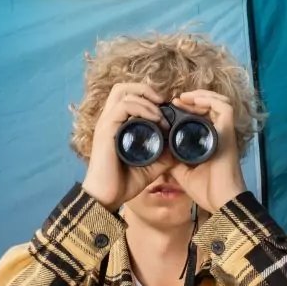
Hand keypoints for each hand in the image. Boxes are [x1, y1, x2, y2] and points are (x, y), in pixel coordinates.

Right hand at [82, 83, 174, 211]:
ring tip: (161, 115)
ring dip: (147, 100)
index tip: (167, 109)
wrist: (106, 197)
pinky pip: (124, 107)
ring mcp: (106, 123)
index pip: (128, 96)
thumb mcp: (151, 166)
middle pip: (122, 87)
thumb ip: (164, 155)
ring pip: (123, 92)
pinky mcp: (105, 129)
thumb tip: (181, 149)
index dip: (148, 96)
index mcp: (117, 125)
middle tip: (163, 102)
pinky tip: (156, 120)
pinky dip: (142, 108)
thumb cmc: (123, 182)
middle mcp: (109, 120)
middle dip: (145, 89)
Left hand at [169, 90, 247, 212]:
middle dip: (192, 98)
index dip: (188, 107)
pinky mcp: (229, 132)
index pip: (203, 115)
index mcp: (210, 140)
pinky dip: (209, 100)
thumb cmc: (206, 189)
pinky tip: (194, 101)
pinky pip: (224, 108)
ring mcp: (225, 132)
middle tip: (175, 100)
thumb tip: (157, 149)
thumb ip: (172, 158)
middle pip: (211, 105)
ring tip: (184, 97)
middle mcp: (219, 133)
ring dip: (201, 96)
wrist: (221, 201)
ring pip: (219, 101)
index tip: (171, 107)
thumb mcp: (181, 170)